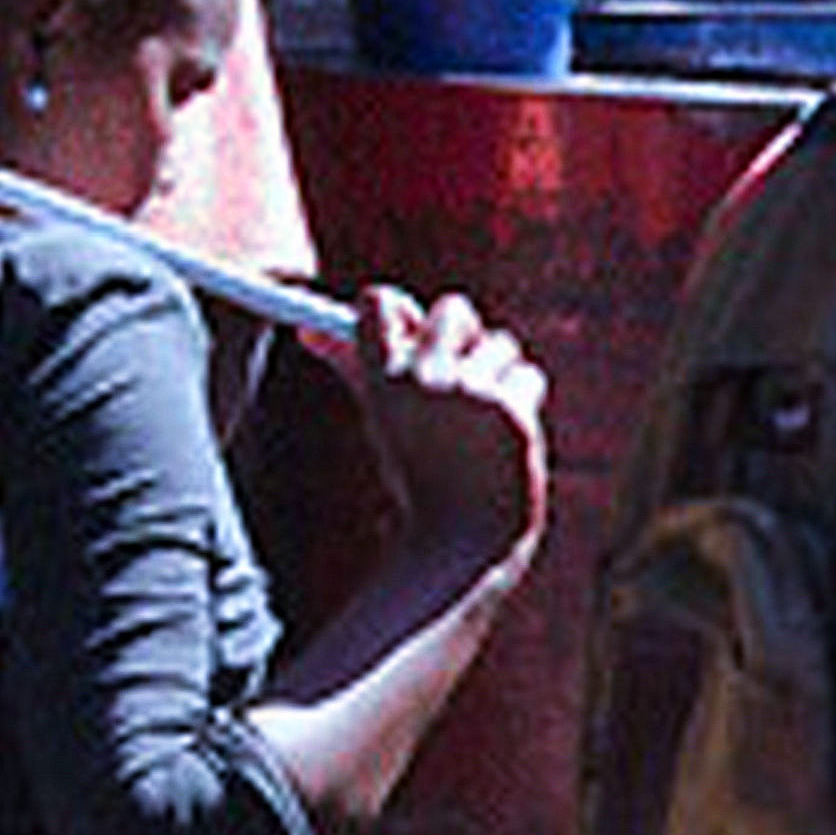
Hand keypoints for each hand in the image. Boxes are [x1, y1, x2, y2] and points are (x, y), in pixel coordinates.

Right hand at [351, 288, 546, 566]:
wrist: (463, 535)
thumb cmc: (418, 475)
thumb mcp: (380, 417)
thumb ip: (351, 365)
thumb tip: (307, 330)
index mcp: (380, 377)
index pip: (380, 300)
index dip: (400, 309)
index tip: (410, 329)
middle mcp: (422, 379)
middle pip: (455, 309)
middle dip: (464, 333)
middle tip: (462, 368)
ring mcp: (468, 395)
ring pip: (501, 344)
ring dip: (499, 372)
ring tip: (484, 417)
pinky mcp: (511, 411)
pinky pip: (528, 376)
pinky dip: (524, 399)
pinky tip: (508, 434)